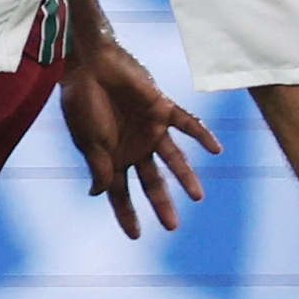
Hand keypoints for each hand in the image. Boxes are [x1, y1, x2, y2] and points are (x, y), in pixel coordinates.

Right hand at [55, 33, 221, 237]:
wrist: (90, 63)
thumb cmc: (82, 102)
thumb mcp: (88, 140)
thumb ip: (99, 166)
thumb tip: (98, 195)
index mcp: (113, 158)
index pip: (121, 193)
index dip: (127, 213)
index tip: (136, 235)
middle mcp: (135, 147)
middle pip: (151, 181)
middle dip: (161, 203)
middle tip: (172, 226)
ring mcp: (150, 129)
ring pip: (173, 158)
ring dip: (185, 176)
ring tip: (197, 196)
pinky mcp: (161, 107)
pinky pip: (187, 123)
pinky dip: (202, 135)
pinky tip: (216, 149)